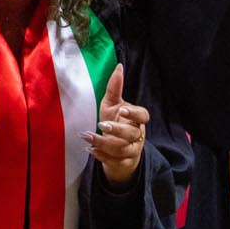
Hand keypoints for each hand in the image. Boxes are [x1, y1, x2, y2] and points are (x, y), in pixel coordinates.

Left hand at [85, 64, 147, 189]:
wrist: (118, 151)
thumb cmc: (116, 122)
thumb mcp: (113, 104)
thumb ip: (115, 88)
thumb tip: (118, 66)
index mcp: (136, 120)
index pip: (143, 116)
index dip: (134, 114)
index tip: (123, 110)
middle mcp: (136, 136)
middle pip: (131, 134)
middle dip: (117, 130)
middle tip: (102, 125)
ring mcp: (130, 151)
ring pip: (121, 149)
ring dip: (103, 143)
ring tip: (86, 136)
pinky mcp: (122, 163)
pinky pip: (114, 161)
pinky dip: (102, 156)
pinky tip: (90, 150)